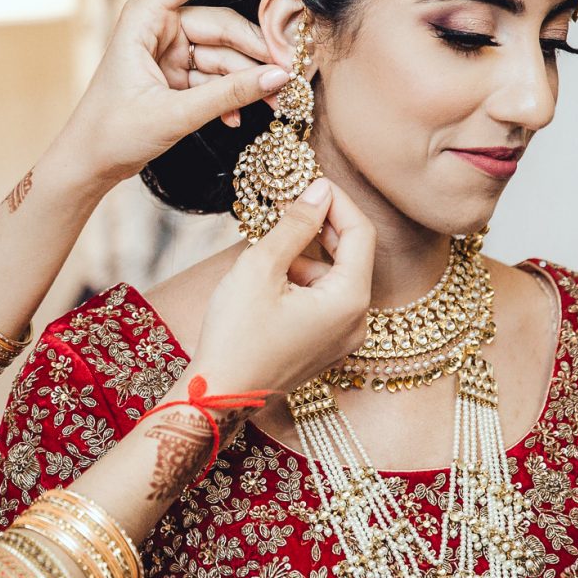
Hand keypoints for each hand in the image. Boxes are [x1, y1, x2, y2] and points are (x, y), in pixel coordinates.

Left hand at [54, 0, 286, 187]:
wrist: (88, 164)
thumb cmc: (112, 133)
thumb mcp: (173, 114)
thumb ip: (228, 94)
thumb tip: (278, 76)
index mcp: (145, 16)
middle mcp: (159, 26)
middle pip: (223, 23)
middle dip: (257, 49)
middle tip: (288, 74)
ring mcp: (171, 51)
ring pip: (226, 53)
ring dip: (250, 79)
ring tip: (274, 103)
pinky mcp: (178, 75)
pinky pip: (217, 76)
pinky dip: (231, 94)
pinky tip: (238, 118)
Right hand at [192, 178, 375, 395]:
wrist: (218, 395)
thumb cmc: (236, 335)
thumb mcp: (261, 268)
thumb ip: (295, 225)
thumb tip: (319, 190)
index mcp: (350, 301)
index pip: (360, 233)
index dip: (336, 201)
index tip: (308, 181)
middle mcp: (357, 321)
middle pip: (349, 256)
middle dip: (318, 227)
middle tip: (284, 205)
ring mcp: (342, 338)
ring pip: (332, 278)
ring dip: (303, 257)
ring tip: (263, 254)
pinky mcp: (324, 347)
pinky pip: (323, 301)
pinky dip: (300, 282)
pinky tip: (266, 281)